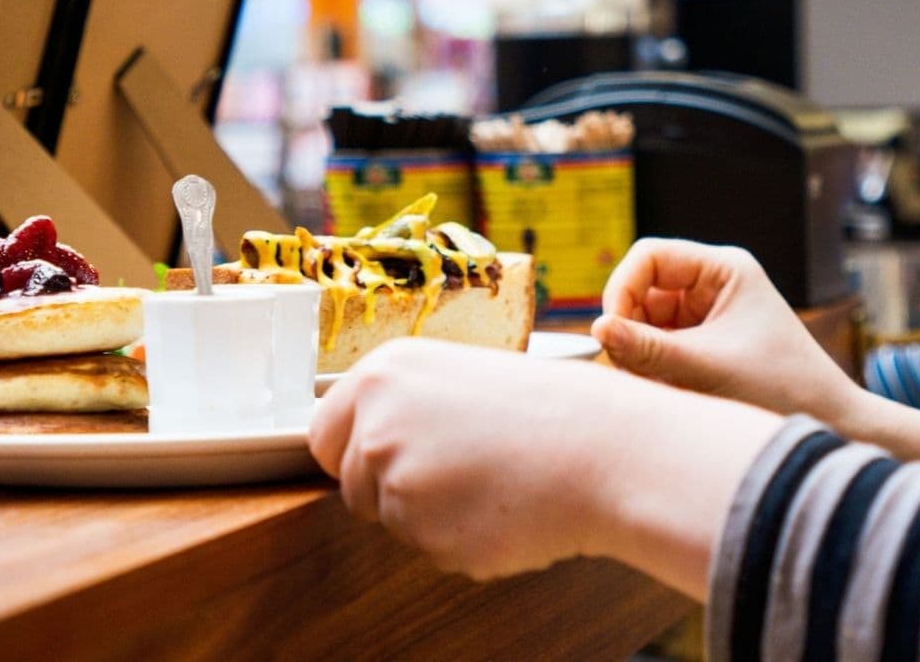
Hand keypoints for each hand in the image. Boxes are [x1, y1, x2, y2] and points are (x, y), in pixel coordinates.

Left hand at [307, 336, 779, 596]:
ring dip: (428, 514)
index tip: (382, 460)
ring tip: (487, 479)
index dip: (352, 453)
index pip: (322, 433)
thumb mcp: (456, 381)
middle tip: (453, 471)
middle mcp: (376, 419)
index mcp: (384, 372)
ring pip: (391, 519)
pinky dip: (458, 539)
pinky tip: (499, 506)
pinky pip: (428, 548)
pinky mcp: (422, 529)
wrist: (596, 444)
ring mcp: (394, 475)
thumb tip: (366, 444)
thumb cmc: (539, 410)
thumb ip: (402, 408)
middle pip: (349, 482)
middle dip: (388, 489)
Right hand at [591, 238, 857, 422]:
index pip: (650, 257)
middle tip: (628, 365)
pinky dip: (651, 365)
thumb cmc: (783, 389)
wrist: (832, 426)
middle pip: (642, 288)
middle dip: (629, 326)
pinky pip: (656, 343)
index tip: (611, 330)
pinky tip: (667, 389)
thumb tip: (595, 330)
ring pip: (644, 319)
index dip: (622, 287)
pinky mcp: (701, 341)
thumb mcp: (707, 368)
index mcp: (723, 269)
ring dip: (639, 349)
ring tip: (654, 382)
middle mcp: (712, 284)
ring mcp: (705, 313)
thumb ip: (647, 350)